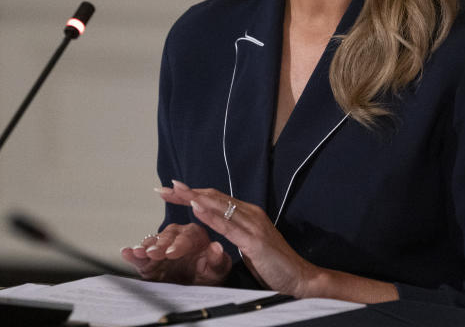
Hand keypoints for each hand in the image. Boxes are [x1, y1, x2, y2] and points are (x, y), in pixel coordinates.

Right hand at [120, 221, 231, 284]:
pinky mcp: (149, 260)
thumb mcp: (217, 270)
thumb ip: (217, 260)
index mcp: (196, 235)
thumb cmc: (209, 275)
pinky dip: (133, 254)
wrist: (196, 288)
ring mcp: (162, 247)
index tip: (172, 253)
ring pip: (152, 244)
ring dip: (145, 248)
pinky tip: (126, 252)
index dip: (178, 244)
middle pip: (167, 238)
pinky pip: (140, 255)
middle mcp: (177, 237)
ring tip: (138, 253)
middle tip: (153, 254)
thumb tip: (217, 247)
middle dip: (159, 246)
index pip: (187, 235)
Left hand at [157, 181, 318, 296]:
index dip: (194, 193)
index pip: (216, 199)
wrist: (299, 277)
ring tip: (176, 192)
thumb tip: (216, 223)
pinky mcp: (255, 240)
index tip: (173, 189)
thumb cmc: (274, 264)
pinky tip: (197, 209)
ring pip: (219, 207)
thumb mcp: (249, 244)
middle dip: (187, 192)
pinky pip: (228, 226)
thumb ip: (235, 230)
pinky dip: (211, 216)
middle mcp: (250, 213)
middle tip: (164, 187)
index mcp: (248, 214)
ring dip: (195, 198)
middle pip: (214, 198)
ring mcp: (253, 225)